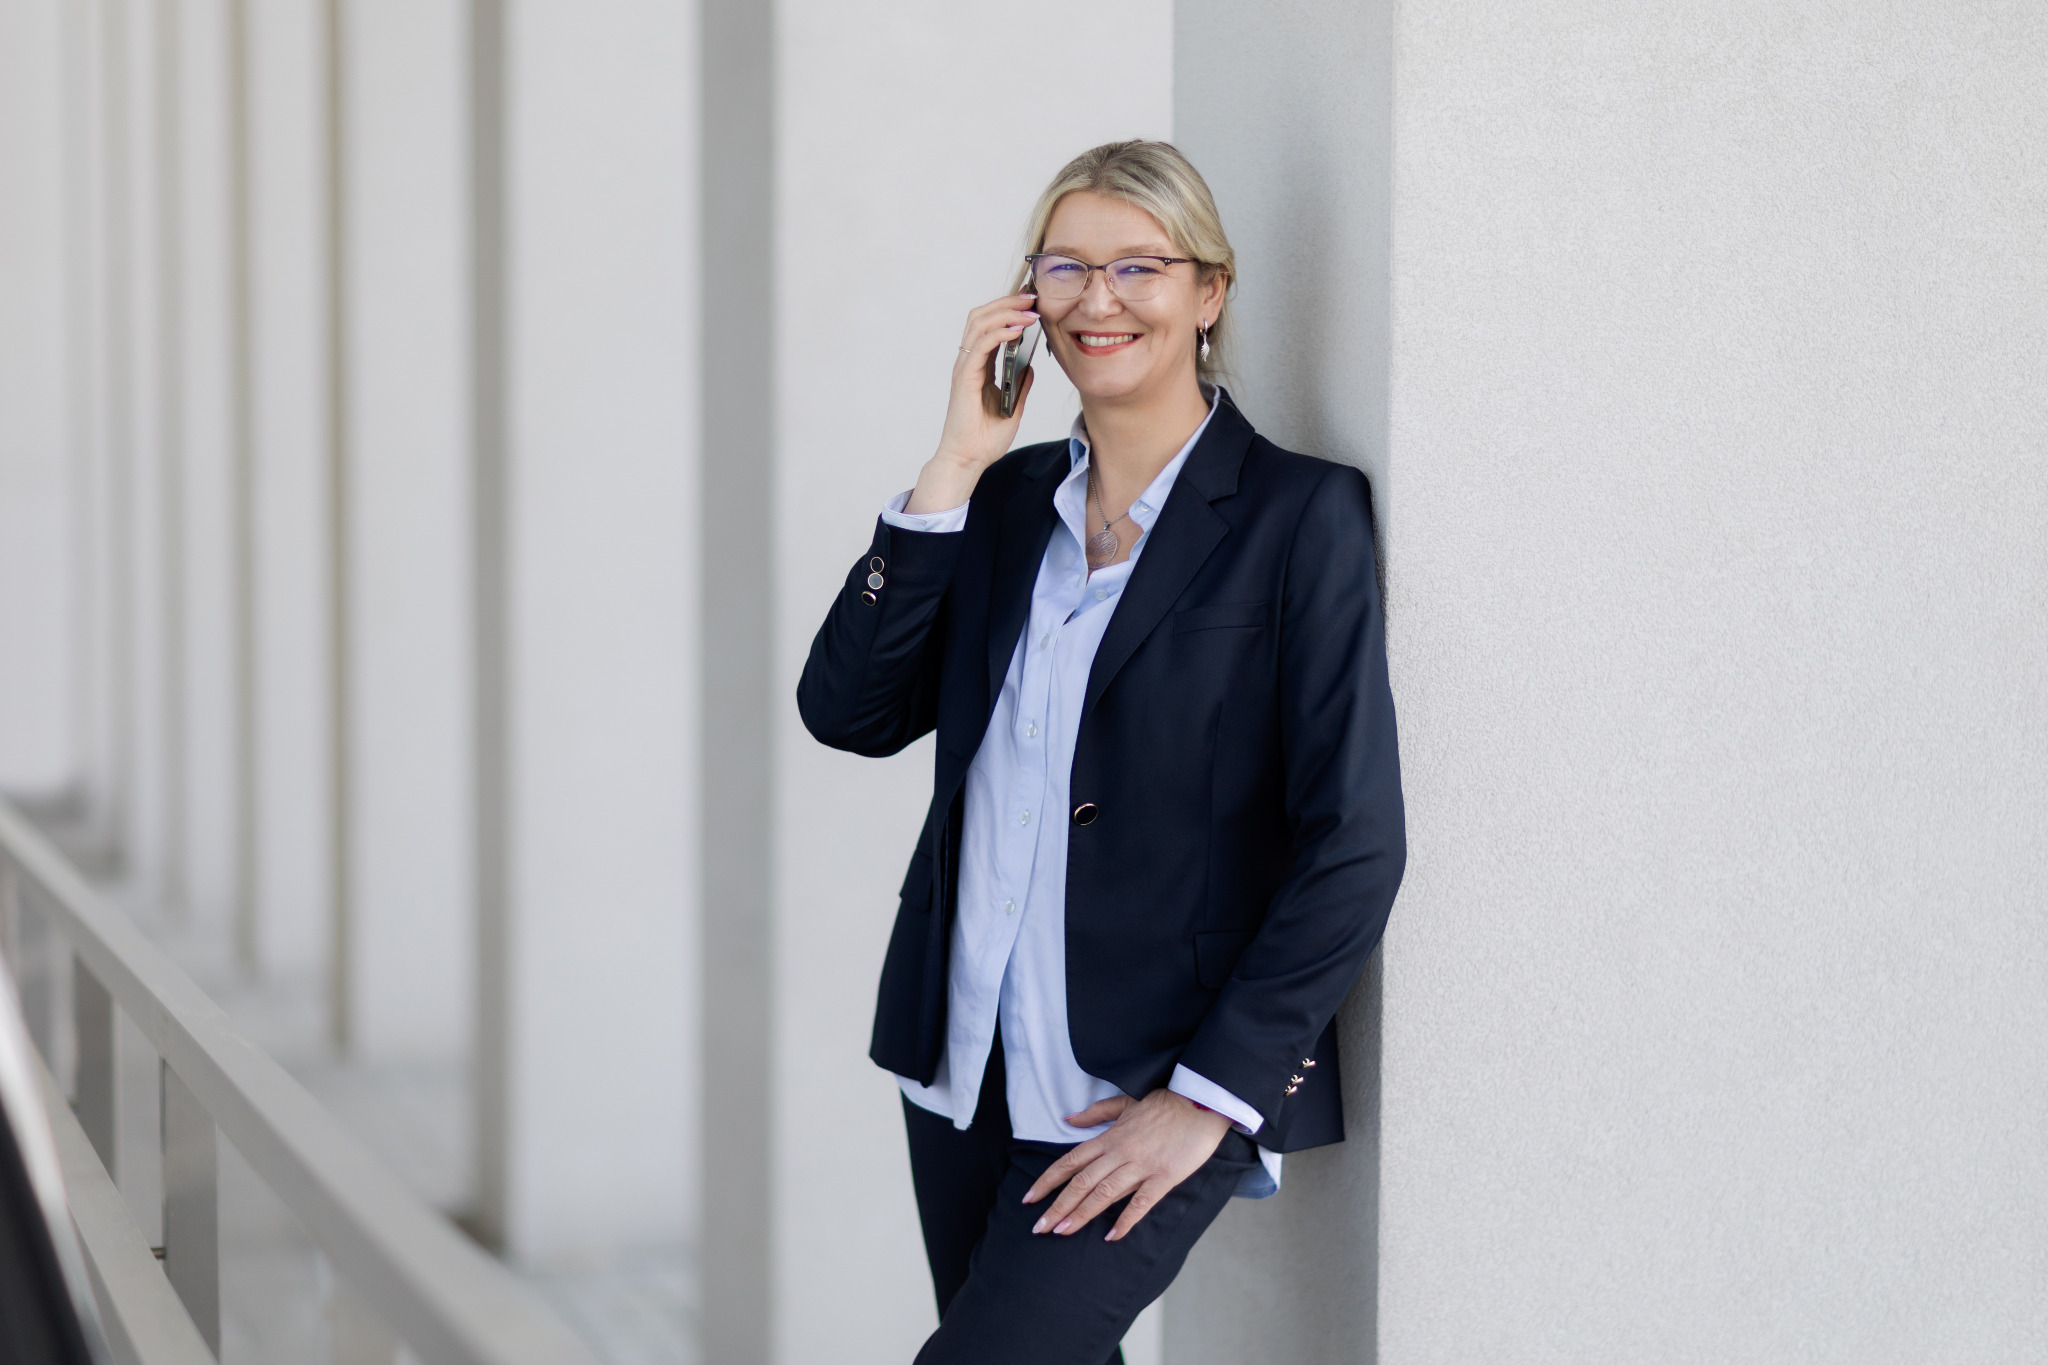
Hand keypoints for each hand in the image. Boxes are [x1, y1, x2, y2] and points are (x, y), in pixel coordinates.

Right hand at [905, 293, 1039, 512]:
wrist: (968, 461)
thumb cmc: (984, 440)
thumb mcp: (1013, 408)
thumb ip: (1020, 385)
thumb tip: (1031, 366)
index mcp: (979, 367)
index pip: (990, 326)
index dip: (1008, 310)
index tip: (1032, 301)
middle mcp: (969, 363)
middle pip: (982, 316)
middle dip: (1007, 302)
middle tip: (1032, 295)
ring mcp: (965, 368)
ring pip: (979, 324)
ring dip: (1005, 311)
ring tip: (1029, 308)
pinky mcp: (965, 378)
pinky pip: (981, 345)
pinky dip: (1000, 332)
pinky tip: (1018, 329)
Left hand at [1021, 1089, 1233, 1242]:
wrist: (1200, 1099)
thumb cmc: (1163, 1101)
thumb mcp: (1125, 1102)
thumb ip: (1095, 1113)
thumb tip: (1067, 1119)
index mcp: (1109, 1137)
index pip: (1070, 1161)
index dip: (1048, 1180)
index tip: (1029, 1198)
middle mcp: (1119, 1152)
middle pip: (1081, 1182)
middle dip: (1057, 1206)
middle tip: (1038, 1228)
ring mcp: (1141, 1165)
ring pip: (1104, 1193)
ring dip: (1081, 1214)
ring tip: (1062, 1232)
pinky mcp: (1164, 1176)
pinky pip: (1141, 1202)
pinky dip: (1126, 1220)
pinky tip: (1112, 1237)